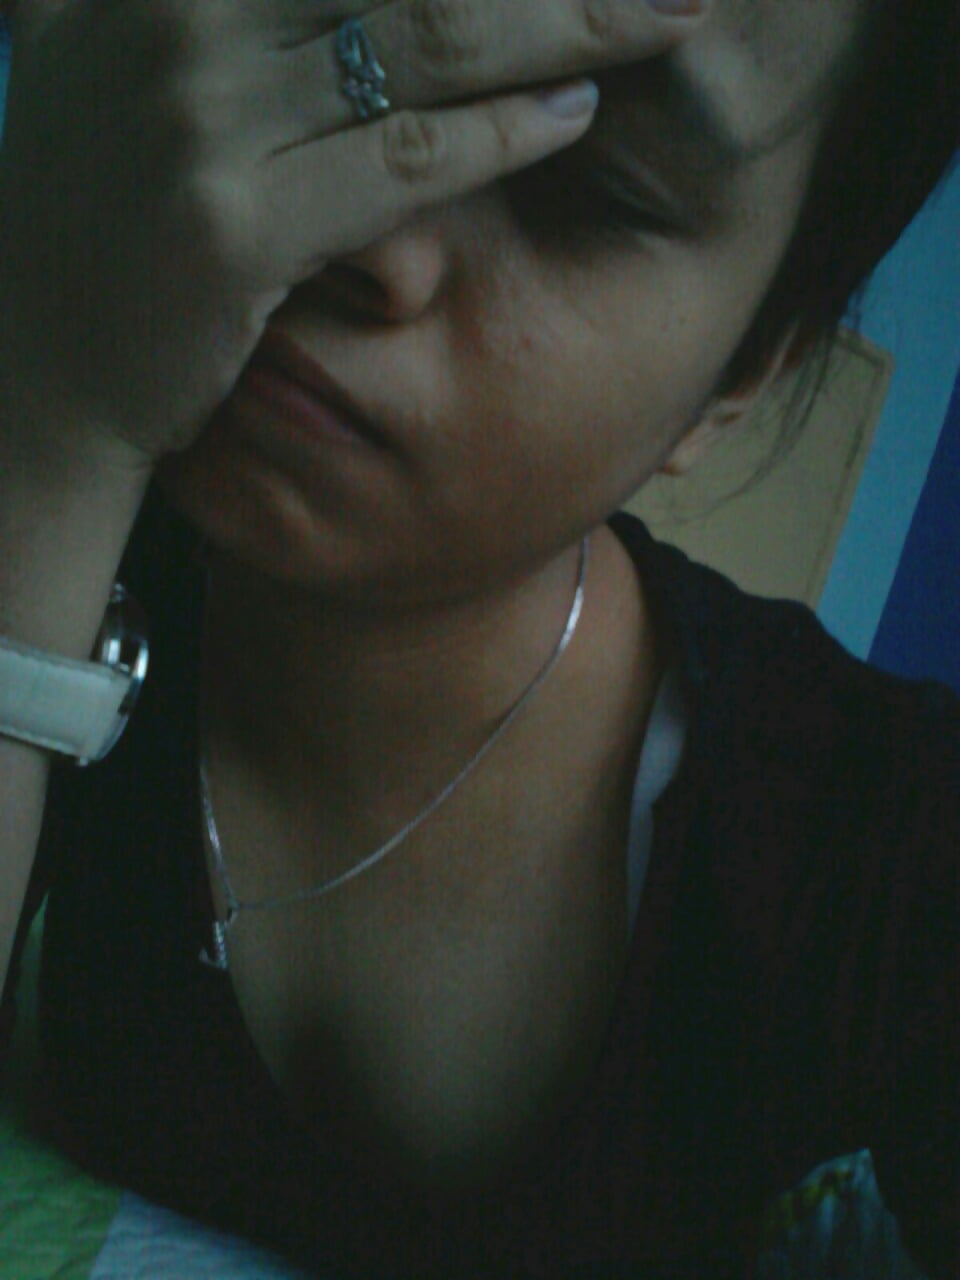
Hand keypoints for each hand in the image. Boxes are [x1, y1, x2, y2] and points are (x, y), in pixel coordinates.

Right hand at [0, 0, 707, 465]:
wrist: (32, 363)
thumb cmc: (95, 220)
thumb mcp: (114, 61)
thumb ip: (206, 5)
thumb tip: (322, 3)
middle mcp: (177, 20)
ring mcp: (200, 118)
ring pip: (421, 39)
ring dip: (564, 19)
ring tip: (663, 9)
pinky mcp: (230, 223)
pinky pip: (397, 161)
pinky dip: (498, 132)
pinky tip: (575, 113)